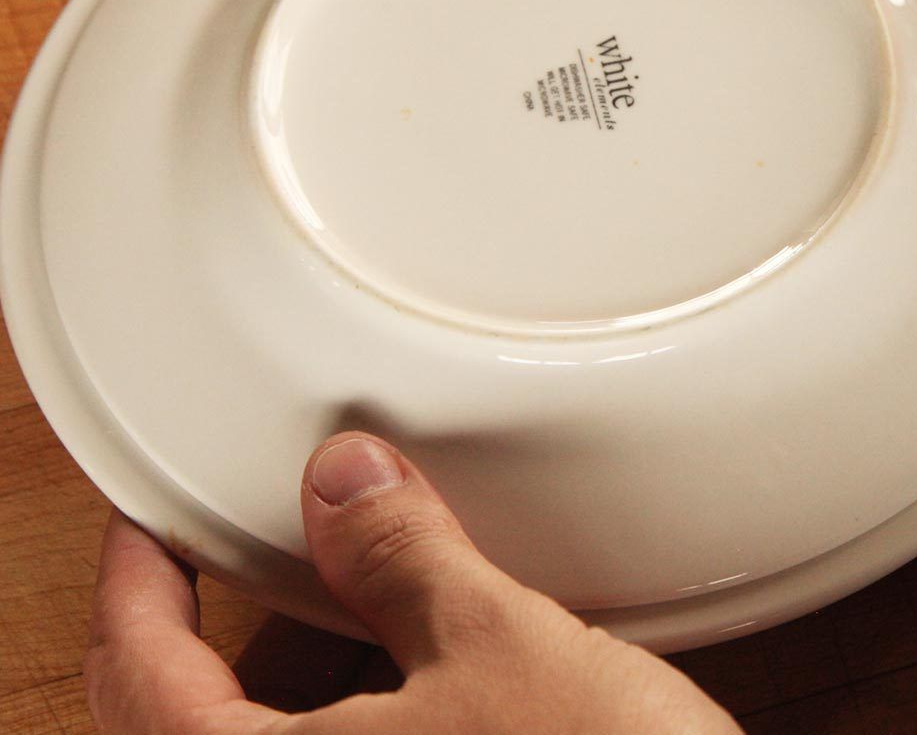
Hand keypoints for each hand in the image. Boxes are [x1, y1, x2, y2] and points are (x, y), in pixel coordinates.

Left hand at [84, 432, 740, 732]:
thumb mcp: (499, 646)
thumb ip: (406, 557)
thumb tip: (351, 484)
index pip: (141, 668)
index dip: (138, 577)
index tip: (148, 525)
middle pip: (196, 718)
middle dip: (229, 624)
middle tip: (260, 553)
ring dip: (307, 671)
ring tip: (361, 602)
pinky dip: (367, 713)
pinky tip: (430, 674)